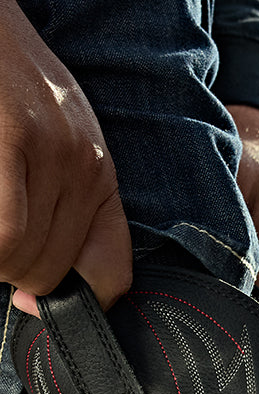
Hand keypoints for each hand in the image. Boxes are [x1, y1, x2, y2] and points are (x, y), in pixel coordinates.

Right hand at [0, 0, 131, 314]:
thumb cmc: (8, 87)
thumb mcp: (53, 147)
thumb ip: (57, 215)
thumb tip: (35, 301)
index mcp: (100, 175)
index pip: (112, 273)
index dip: (81, 305)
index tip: (44, 306)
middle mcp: (86, 167)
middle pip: (56, 271)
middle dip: (15, 275)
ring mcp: (53, 152)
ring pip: (25, 258)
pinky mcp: (15, 137)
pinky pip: (7, 235)